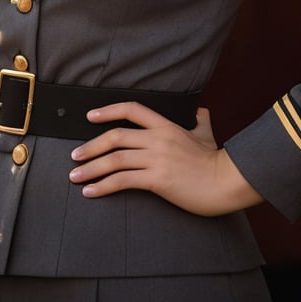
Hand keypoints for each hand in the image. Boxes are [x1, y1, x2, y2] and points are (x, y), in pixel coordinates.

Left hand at [68, 103, 262, 216]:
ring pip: (115, 159)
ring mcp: (156, 158)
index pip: (132, 109)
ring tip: (75, 176)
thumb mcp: (206, 134)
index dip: (108, 110)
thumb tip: (200, 112)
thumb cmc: (216, 161)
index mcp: (166, 125)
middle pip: (115, 136)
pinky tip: (92, 192)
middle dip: (90, 146)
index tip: (90, 116)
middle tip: (75, 156)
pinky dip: (103, 186)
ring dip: (91, 168)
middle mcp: (158, 138)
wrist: (226, 182)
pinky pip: (123, 180)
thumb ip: (200, 122)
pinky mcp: (157, 179)